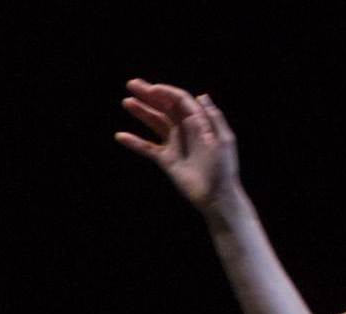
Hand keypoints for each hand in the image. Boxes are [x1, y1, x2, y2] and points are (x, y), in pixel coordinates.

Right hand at [116, 79, 239, 210]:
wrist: (217, 197)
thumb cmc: (224, 169)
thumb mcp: (224, 140)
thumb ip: (213, 118)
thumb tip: (201, 95)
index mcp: (199, 121)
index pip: (179, 100)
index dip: (165, 92)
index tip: (150, 89)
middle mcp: (185, 129)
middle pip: (164, 107)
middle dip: (149, 95)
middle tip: (131, 85)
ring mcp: (174, 143)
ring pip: (155, 122)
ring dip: (141, 112)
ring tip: (126, 102)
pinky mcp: (166, 160)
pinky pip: (147, 148)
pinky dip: (134, 142)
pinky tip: (121, 136)